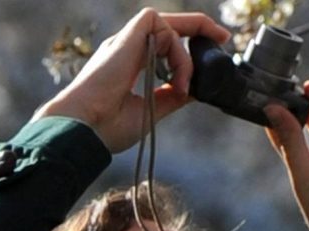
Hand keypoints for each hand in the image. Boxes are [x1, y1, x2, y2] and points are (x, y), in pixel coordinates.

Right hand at [33, 9, 230, 152]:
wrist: (84, 128)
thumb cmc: (107, 126)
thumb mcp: (151, 111)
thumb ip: (172, 96)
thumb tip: (195, 88)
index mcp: (130, 64)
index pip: (164, 44)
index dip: (188, 43)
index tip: (214, 46)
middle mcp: (128, 48)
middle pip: (169, 25)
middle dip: (200, 26)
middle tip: (224, 38)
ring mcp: (127, 41)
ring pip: (170, 28)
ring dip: (185, 60)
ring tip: (181, 89)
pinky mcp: (127, 36)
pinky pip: (163, 27)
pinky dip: (177, 52)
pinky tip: (175, 77)